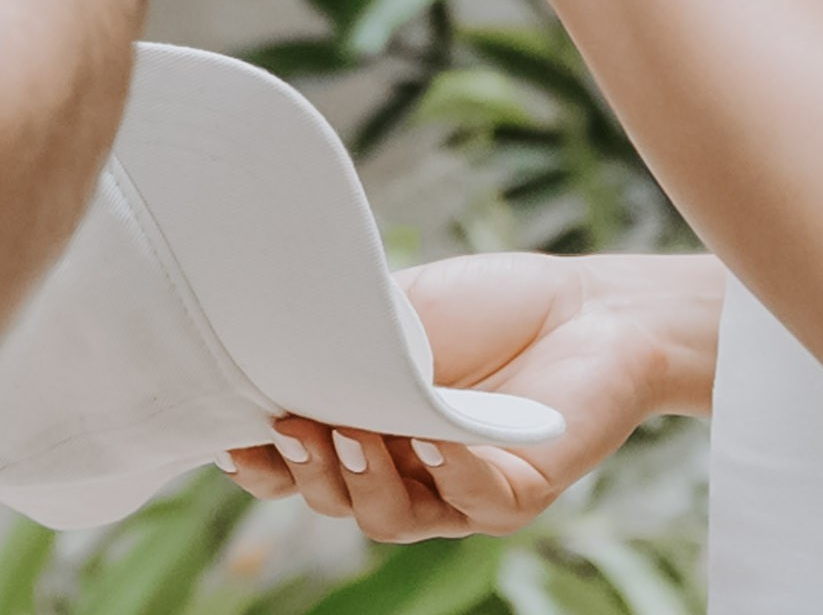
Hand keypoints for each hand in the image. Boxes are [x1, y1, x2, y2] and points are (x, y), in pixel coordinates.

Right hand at [219, 253, 721, 541]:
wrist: (589, 305)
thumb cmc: (488, 306)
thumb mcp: (395, 310)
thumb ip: (338, 332)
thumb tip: (261, 330)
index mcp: (363, 429)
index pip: (296, 467)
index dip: (260, 464)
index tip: (232, 437)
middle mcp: (403, 473)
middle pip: (334, 500)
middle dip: (305, 470)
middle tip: (290, 424)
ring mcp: (456, 492)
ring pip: (391, 517)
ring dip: (362, 479)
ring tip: (352, 431)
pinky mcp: (515, 494)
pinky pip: (471, 498)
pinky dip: (445, 469)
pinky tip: (429, 436)